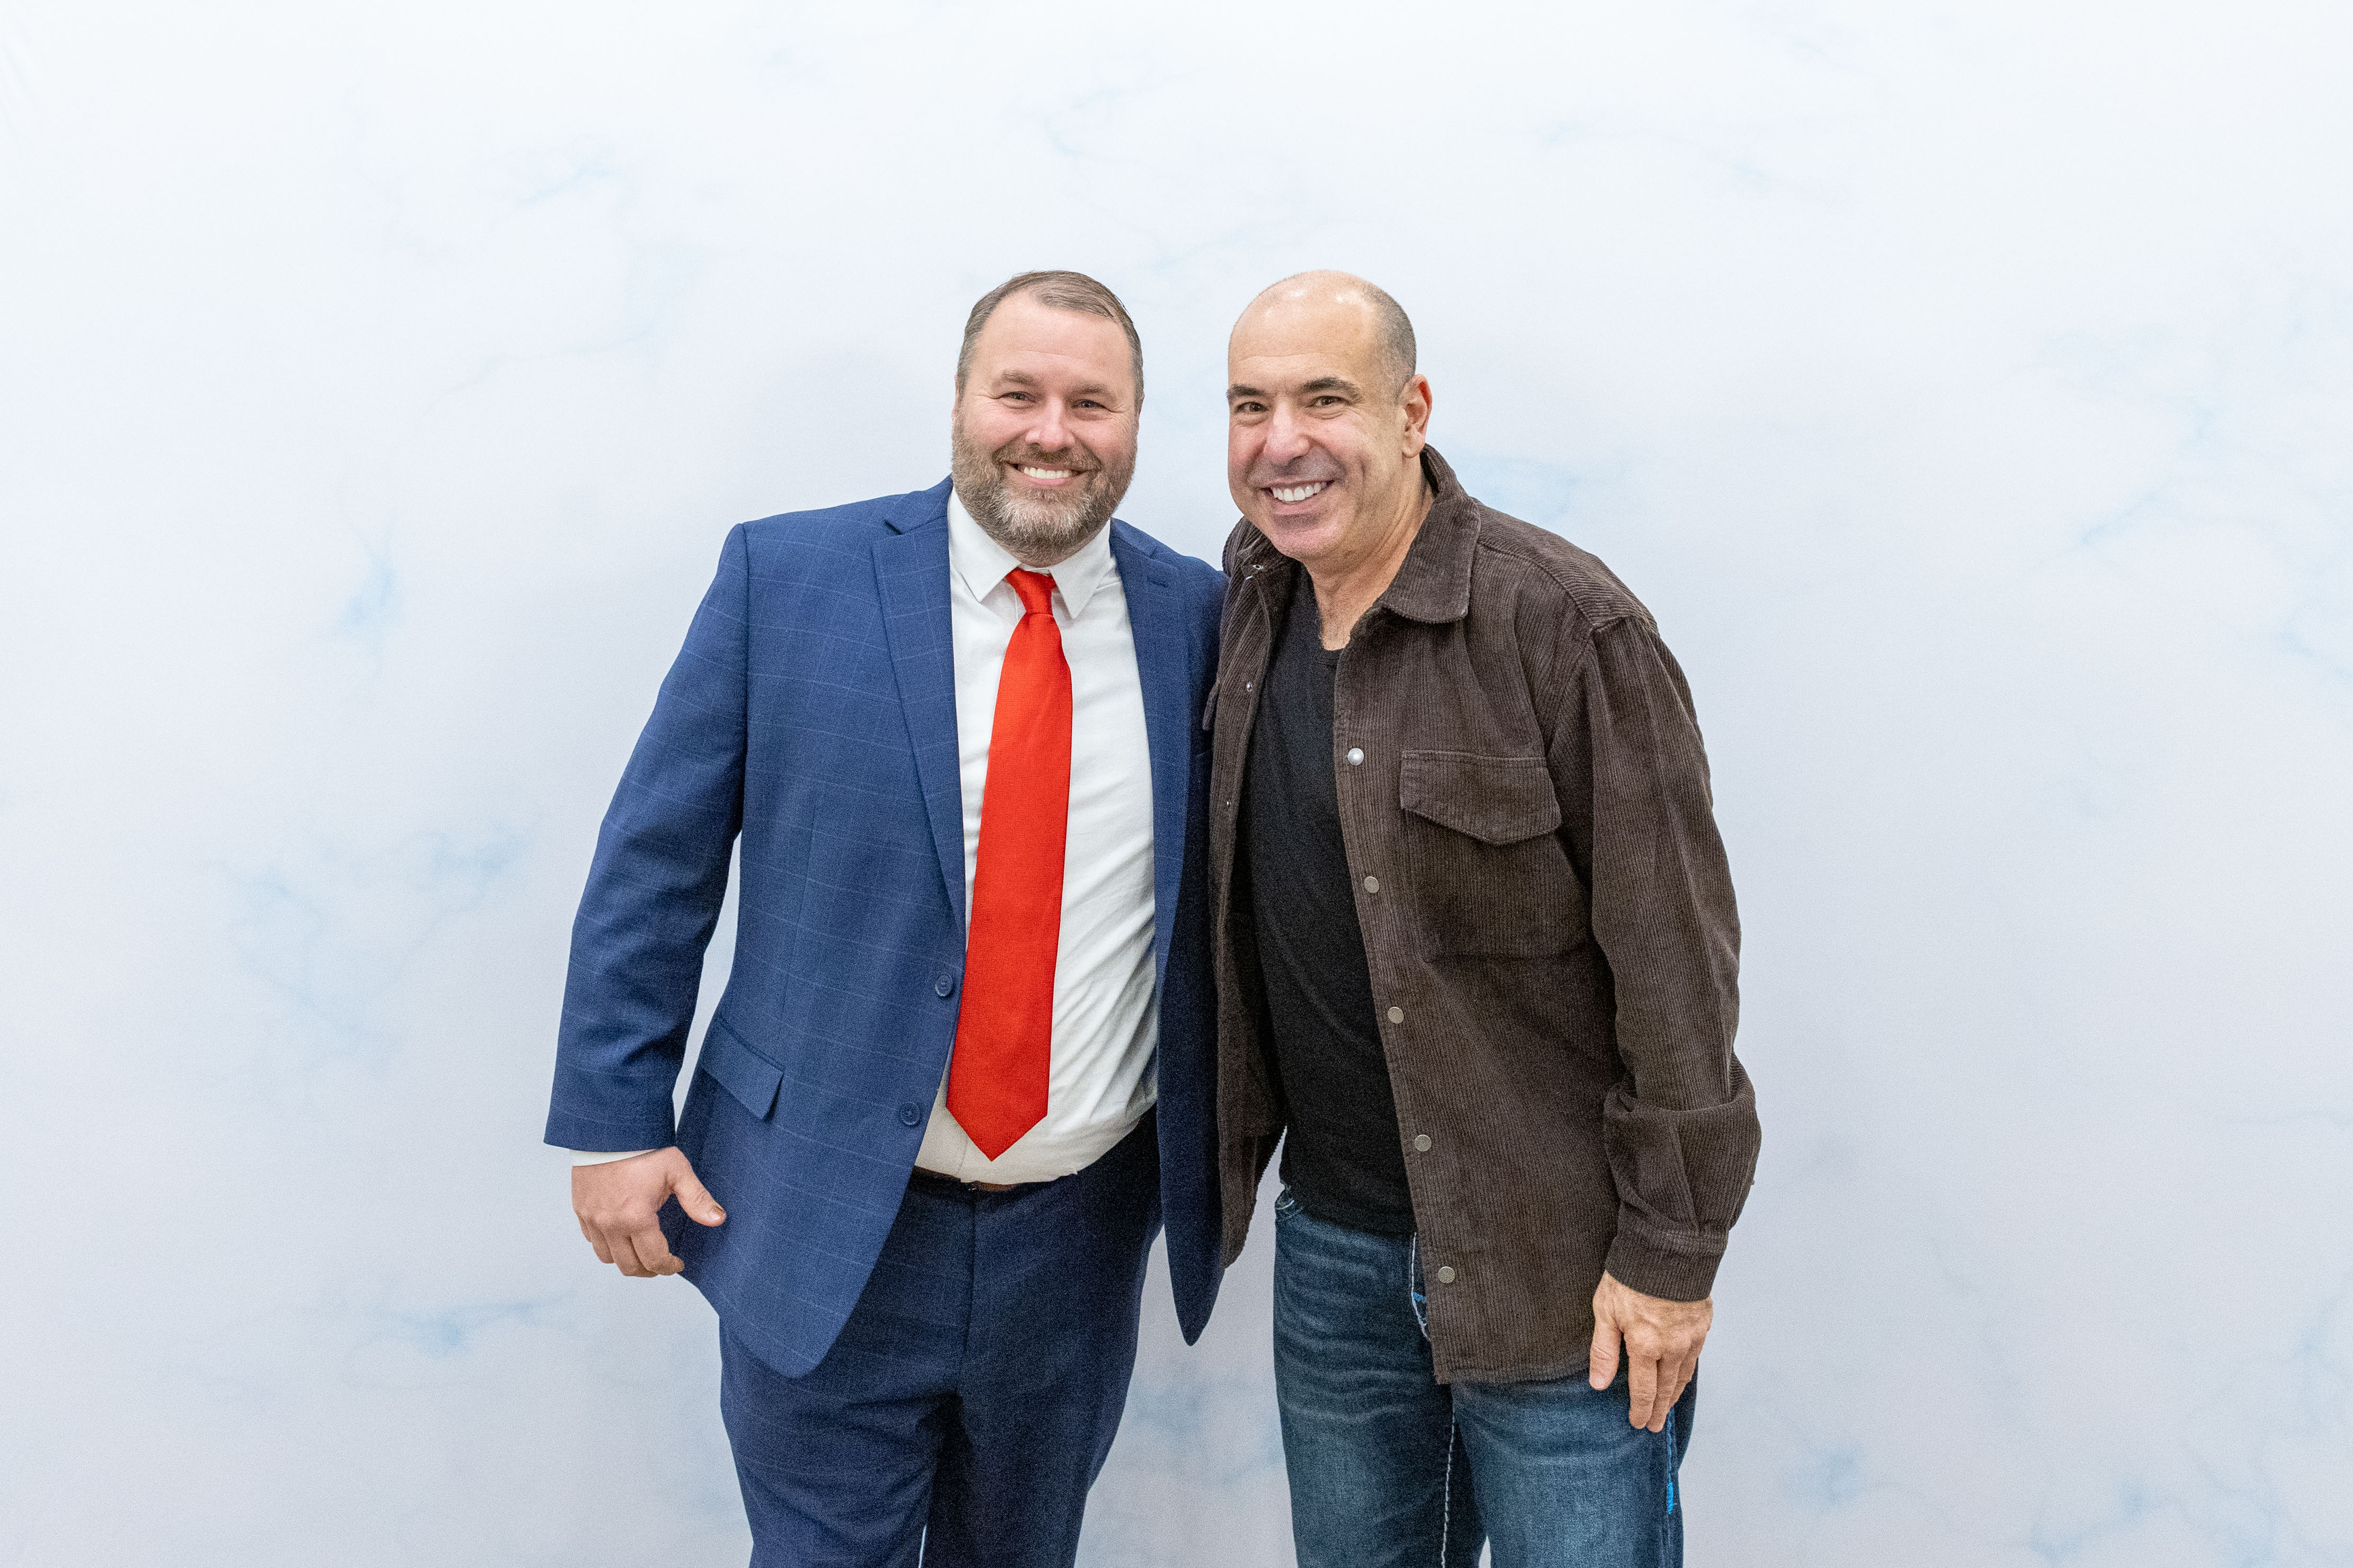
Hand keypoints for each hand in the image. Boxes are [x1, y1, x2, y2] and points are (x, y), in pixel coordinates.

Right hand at [572, 1148, 724, 1276]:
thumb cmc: (643, 1149)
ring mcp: (592, 1219)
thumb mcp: (677, 1171)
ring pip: (607, 1257)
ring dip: (626, 1260)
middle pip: (629, 1266)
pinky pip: (592, 1240)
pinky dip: (607, 1245)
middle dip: (649, 1270)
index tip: (678, 1264)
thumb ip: (697, 1199)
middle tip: (662, 1263)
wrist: (608, 1129)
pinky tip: (620, 1235)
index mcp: (636, 1218)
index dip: (669, 1267)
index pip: (653, 1260)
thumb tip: (717, 1219)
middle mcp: (610, 1225)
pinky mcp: (581, 1210)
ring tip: (641, 1253)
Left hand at [1588, 1270, 1710, 1431]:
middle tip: (1654, 1426)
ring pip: (1683, 1375)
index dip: (1640, 1409)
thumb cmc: (1631, 1277)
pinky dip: (1687, 1371)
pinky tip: (1683, 1375)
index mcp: (1645, 1346)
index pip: (1644, 1389)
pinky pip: (1695, 1357)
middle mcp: (1672, 1347)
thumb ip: (1603, 1351)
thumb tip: (1599, 1384)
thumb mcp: (1605, 1311)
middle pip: (1666, 1388)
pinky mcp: (1703, 1324)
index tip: (1638, 1423)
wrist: (1668, 1249)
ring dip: (1674, 1394)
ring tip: (1667, 1406)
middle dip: (1659, 1409)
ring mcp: (1691, 1337)